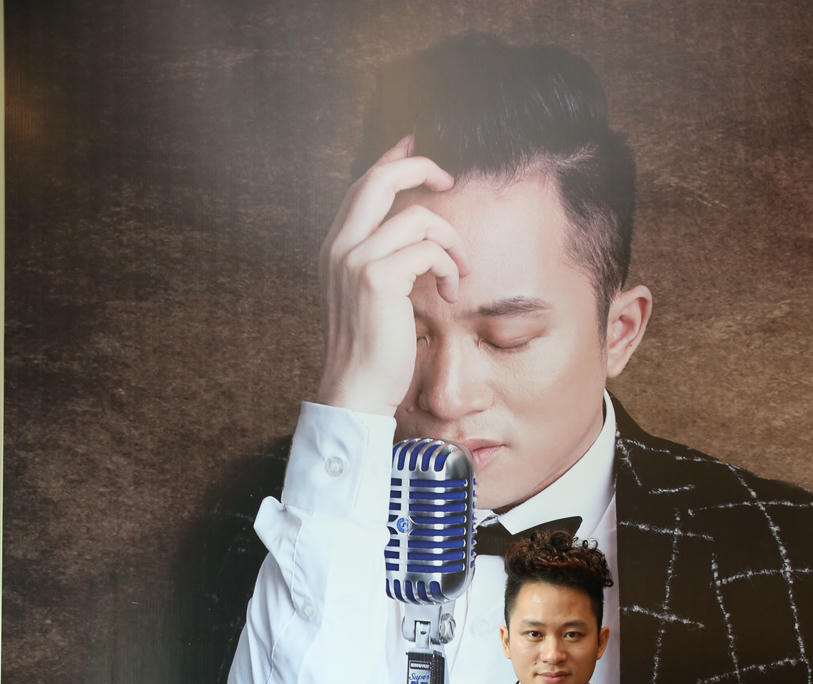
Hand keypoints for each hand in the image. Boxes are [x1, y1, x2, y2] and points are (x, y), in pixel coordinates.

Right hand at [316, 136, 469, 414]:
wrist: (355, 390)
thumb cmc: (371, 353)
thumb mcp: (371, 298)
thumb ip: (383, 262)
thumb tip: (414, 235)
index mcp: (335, 249)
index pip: (362, 188)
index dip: (390, 160)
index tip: (412, 145)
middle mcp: (340, 248)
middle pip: (378, 180)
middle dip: (418, 168)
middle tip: (448, 179)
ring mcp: (356, 260)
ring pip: (417, 218)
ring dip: (450, 242)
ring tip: (458, 273)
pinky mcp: (378, 278)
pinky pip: (428, 250)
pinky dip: (448, 266)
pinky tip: (450, 292)